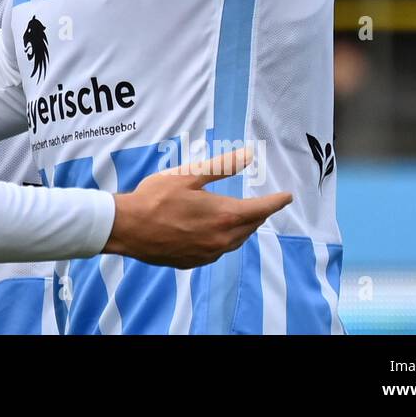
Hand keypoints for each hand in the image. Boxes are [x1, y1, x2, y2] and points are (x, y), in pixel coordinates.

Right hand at [103, 146, 291, 267]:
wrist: (128, 228)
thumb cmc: (156, 197)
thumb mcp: (189, 175)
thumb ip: (222, 166)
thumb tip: (249, 154)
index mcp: (225, 215)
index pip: (261, 208)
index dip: (276, 201)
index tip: (287, 196)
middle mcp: (222, 239)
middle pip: (250, 226)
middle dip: (257, 214)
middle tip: (260, 204)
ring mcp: (208, 254)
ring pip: (235, 241)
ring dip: (242, 228)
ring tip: (238, 216)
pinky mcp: (194, 262)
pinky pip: (218, 250)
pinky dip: (222, 239)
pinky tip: (211, 231)